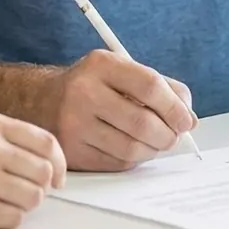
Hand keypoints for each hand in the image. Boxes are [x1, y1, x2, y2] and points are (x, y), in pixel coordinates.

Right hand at [0, 110, 65, 228]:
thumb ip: (4, 140)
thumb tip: (50, 165)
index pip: (47, 142)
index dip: (59, 164)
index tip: (58, 179)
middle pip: (44, 172)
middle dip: (40, 188)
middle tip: (21, 195)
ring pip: (33, 197)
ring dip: (23, 205)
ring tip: (0, 204)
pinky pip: (11, 219)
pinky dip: (6, 221)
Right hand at [39, 49, 196, 171]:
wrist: (39, 101)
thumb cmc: (93, 86)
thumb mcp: (121, 71)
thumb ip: (161, 87)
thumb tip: (189, 119)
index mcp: (101, 64)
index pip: (150, 86)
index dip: (175, 107)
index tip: (186, 120)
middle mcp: (83, 92)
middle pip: (143, 122)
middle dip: (168, 135)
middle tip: (173, 137)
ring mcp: (74, 124)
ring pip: (132, 148)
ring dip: (153, 149)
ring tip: (154, 142)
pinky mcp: (71, 151)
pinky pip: (116, 163)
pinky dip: (133, 159)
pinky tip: (131, 148)